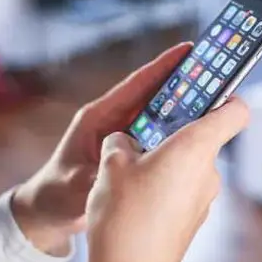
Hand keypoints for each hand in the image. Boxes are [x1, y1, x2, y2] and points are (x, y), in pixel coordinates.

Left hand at [12, 43, 192, 254]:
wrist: (47, 211)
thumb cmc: (55, 194)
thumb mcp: (76, 185)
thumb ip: (99, 175)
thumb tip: (123, 170)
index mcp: (98, 117)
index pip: (136, 85)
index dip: (162, 66)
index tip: (188, 50)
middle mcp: (112, 120)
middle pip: (153, 94)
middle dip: (181, 82)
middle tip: (213, 71)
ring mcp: (122, 135)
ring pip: (158, 113)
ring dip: (182, 106)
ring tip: (214, 96)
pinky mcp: (129, 150)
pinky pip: (157, 134)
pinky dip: (175, 130)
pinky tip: (197, 131)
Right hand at [83, 98, 249, 261]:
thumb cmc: (123, 219)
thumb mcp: (111, 166)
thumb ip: (121, 141)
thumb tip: (125, 140)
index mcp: (195, 148)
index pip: (236, 110)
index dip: (226, 94)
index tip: (207, 87)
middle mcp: (208, 172)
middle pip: (204, 135)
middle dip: (175, 129)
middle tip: (145, 128)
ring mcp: (203, 198)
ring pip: (190, 163)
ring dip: (165, 158)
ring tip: (130, 167)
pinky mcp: (193, 219)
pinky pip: (183, 188)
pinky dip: (164, 183)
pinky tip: (135, 195)